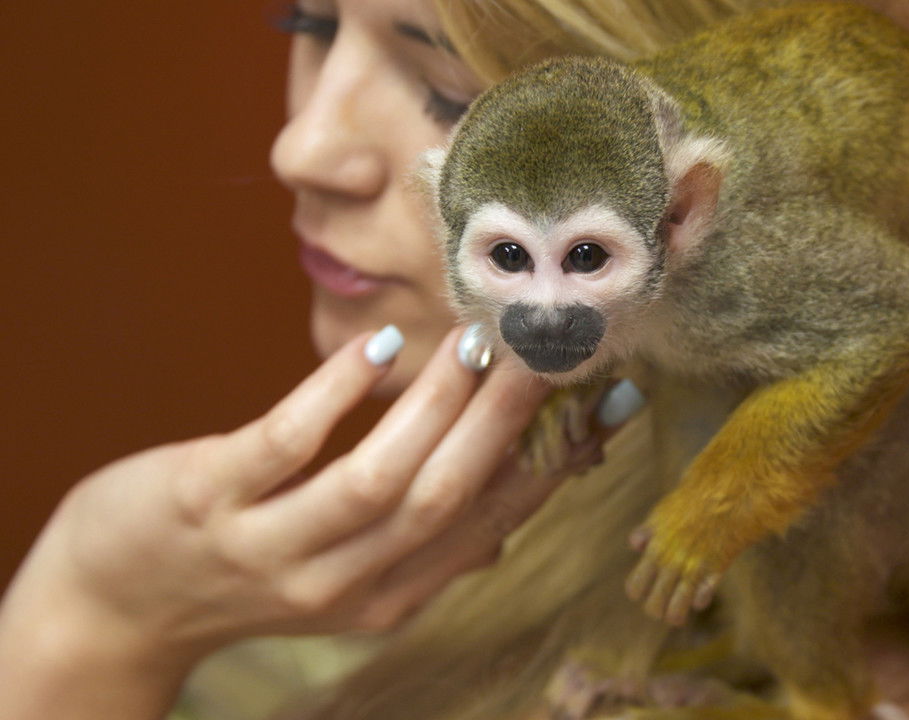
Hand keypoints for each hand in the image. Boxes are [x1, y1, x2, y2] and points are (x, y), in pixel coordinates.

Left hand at [0, 325, 621, 718]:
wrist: (117, 601)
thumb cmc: (248, 567)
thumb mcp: (349, 575)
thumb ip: (431, 541)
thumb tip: (523, 502)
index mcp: (389, 595)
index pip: (489, 525)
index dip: (553, 464)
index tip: (607, 404)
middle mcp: (340, 584)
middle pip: (445, 500)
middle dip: (507, 422)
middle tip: (552, 350)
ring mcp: (270, 546)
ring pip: (378, 478)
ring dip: (437, 403)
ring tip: (476, 339)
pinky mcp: (206, 499)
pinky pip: (283, 445)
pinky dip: (338, 393)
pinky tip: (378, 348)